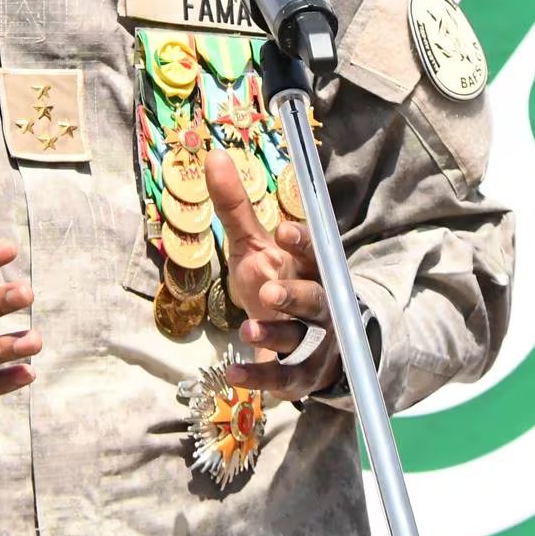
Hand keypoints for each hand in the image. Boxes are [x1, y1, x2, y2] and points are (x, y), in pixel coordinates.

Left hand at [204, 147, 340, 398]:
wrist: (308, 342)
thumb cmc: (278, 282)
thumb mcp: (255, 246)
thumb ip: (236, 207)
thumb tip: (214, 155)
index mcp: (311, 267)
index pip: (314, 251)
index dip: (301, 242)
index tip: (283, 230)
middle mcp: (320, 302)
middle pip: (315, 297)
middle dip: (294, 294)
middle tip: (269, 291)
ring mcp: (316, 342)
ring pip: (302, 338)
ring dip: (277, 335)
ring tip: (248, 331)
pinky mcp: (305, 375)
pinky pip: (286, 379)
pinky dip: (259, 378)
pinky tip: (231, 375)